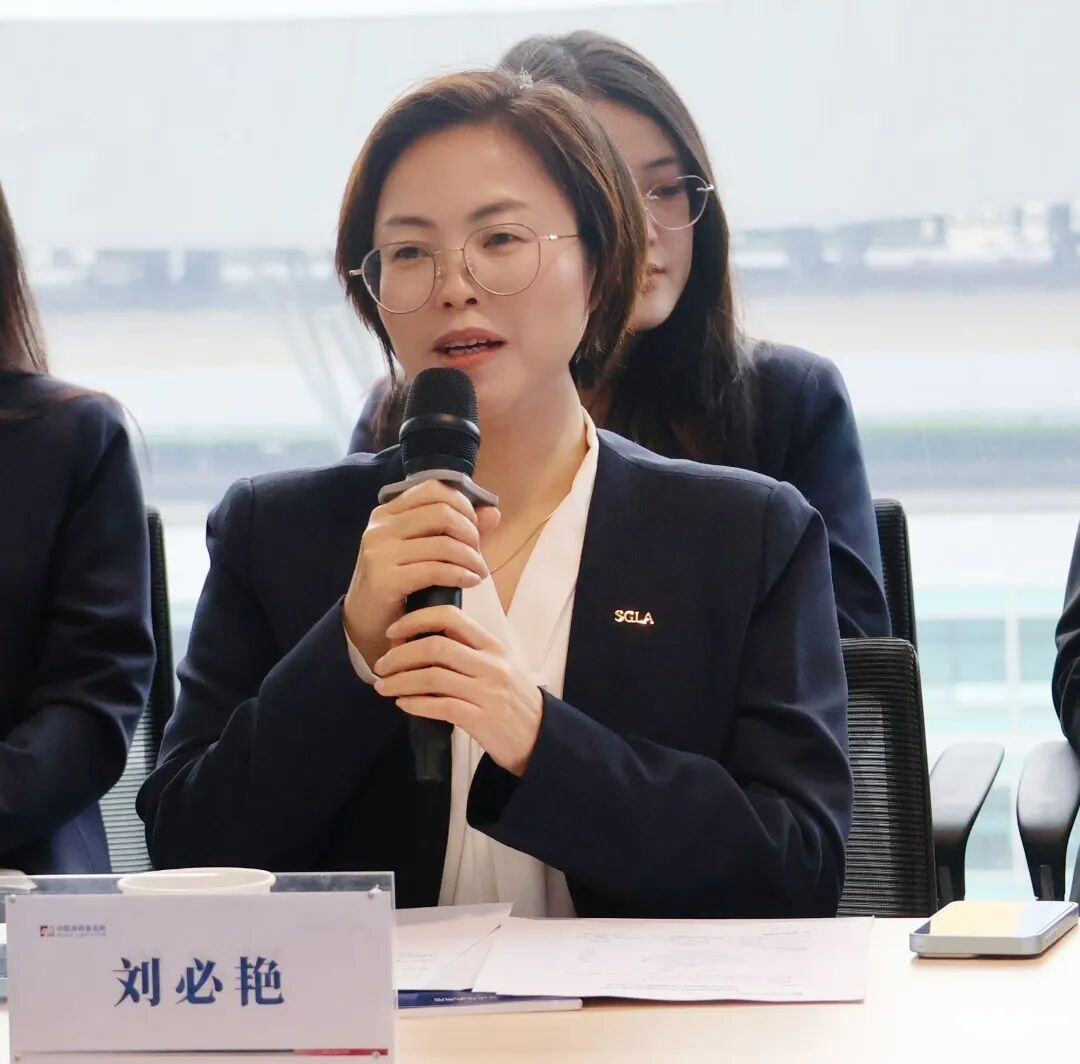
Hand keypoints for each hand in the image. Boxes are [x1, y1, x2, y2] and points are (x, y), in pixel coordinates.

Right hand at [344, 480, 499, 664]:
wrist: (367, 624)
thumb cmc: (400, 584)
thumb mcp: (426, 551)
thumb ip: (458, 529)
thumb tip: (493, 512)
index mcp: (387, 513)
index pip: (433, 489)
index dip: (462, 504)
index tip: (474, 526)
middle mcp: (379, 527)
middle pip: (442, 512)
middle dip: (470, 532)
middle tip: (478, 553)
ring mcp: (379, 553)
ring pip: (443, 543)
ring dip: (471, 558)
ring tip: (479, 572)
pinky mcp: (384, 581)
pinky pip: (435, 570)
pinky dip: (461, 575)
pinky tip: (470, 582)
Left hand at [371, 605, 543, 776]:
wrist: (540, 740)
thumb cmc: (513, 703)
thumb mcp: (498, 669)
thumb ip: (467, 655)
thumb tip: (420, 645)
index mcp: (493, 647)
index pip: (452, 617)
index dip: (417, 620)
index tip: (394, 631)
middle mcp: (491, 665)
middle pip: (436, 646)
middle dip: (400, 654)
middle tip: (381, 665)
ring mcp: (488, 692)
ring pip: (433, 677)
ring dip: (400, 681)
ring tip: (384, 686)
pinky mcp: (482, 720)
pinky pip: (440, 707)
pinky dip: (415, 704)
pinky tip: (403, 704)